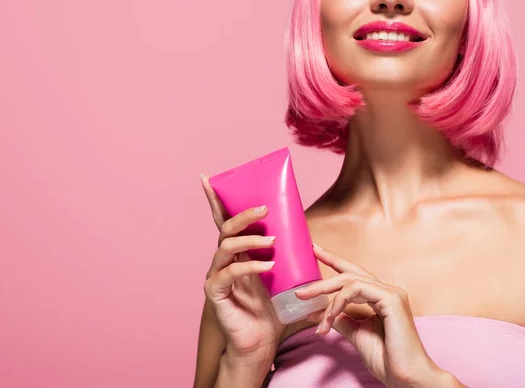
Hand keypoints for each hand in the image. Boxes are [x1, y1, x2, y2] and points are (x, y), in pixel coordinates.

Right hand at [201, 175, 283, 367]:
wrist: (260, 345)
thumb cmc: (272, 312)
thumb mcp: (285, 280)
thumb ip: (292, 261)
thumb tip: (314, 244)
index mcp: (237, 254)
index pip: (225, 222)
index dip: (216, 200)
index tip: (209, 179)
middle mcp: (223, 261)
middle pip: (225, 228)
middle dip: (243, 214)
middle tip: (264, 208)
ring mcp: (217, 276)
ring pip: (226, 246)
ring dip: (249, 238)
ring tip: (272, 241)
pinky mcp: (216, 292)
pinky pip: (230, 272)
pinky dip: (249, 265)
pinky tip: (267, 266)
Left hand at [295, 244, 461, 387]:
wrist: (406, 377)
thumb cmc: (387, 359)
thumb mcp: (356, 334)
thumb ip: (341, 319)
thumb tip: (320, 312)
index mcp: (381, 297)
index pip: (354, 275)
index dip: (334, 261)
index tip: (315, 251)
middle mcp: (387, 291)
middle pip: (349, 274)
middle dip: (322, 279)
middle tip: (300, 290)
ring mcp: (391, 293)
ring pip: (349, 282)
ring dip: (327, 298)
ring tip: (314, 316)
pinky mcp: (391, 298)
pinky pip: (356, 290)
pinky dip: (338, 302)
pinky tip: (330, 318)